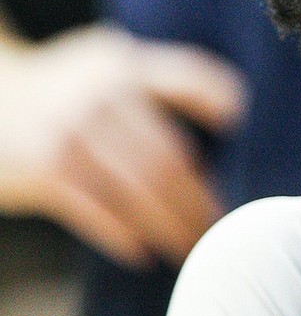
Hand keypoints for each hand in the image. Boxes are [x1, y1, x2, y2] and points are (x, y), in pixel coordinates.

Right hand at [0, 25, 247, 267]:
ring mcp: (71, 133)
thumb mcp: (103, 65)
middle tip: (220, 225)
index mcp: (123, 65)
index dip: (217, 98)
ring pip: (139, 191)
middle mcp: (100, 95)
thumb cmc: (61, 89)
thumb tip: (221, 130)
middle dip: (198, 198)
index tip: (240, 123)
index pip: (186, 77)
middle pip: (169, 156)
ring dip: (170, 225)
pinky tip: (145, 251)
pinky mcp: (45, 171)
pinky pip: (98, 212)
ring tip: (191, 246)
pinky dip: (125, 236)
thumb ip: (155, 84)